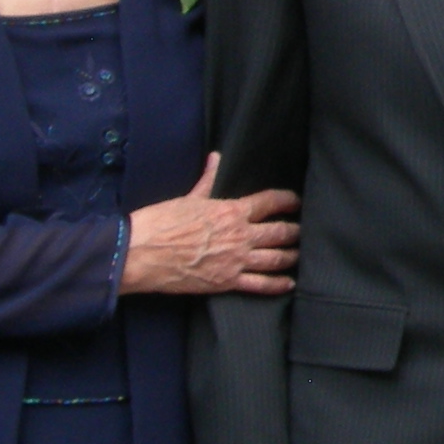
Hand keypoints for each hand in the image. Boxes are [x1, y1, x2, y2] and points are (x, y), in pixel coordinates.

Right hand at [126, 155, 298, 297]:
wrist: (140, 253)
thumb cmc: (161, 223)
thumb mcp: (188, 198)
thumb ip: (208, 180)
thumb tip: (216, 158)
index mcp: (231, 211)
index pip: (270, 202)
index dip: (288, 201)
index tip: (296, 202)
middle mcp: (240, 236)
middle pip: (280, 232)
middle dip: (295, 231)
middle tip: (304, 231)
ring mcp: (235, 260)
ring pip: (276, 259)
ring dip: (291, 256)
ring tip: (300, 255)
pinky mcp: (226, 282)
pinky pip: (260, 285)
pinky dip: (278, 285)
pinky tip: (288, 284)